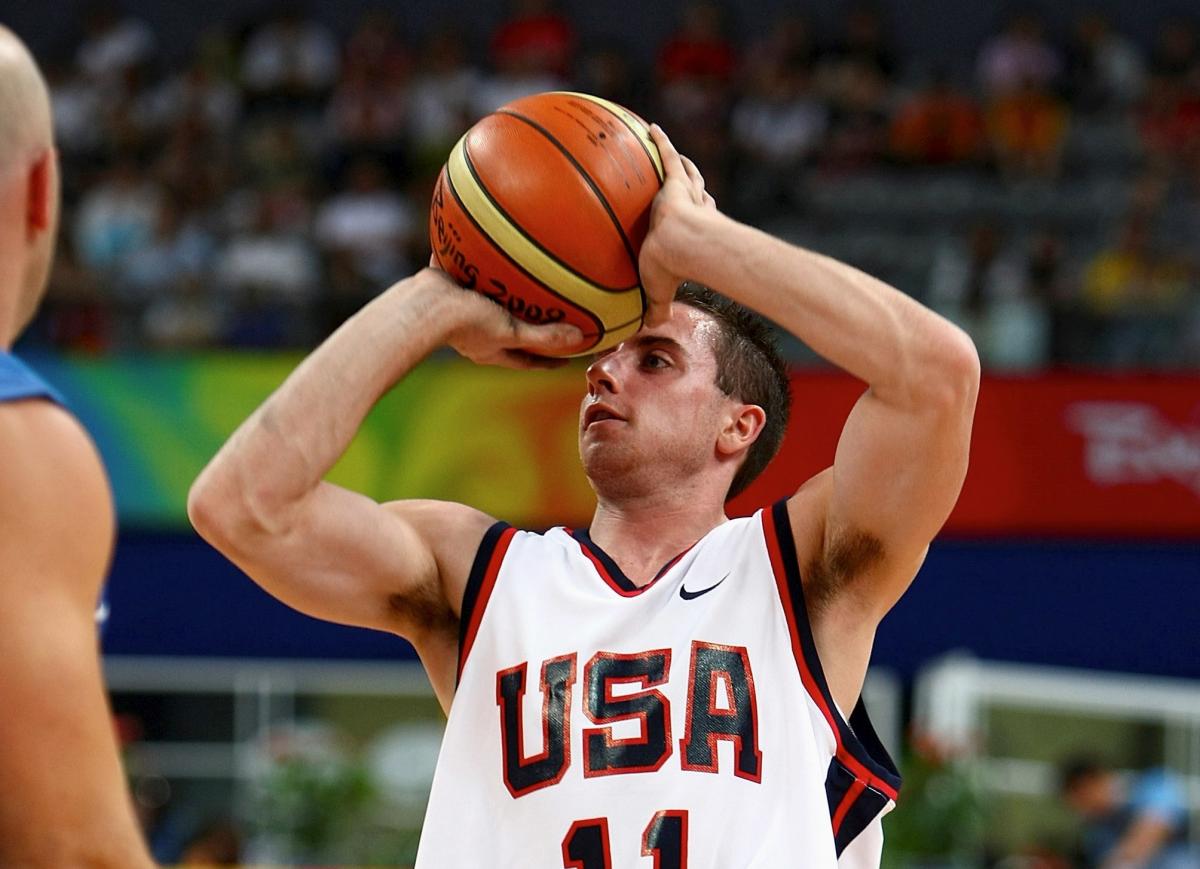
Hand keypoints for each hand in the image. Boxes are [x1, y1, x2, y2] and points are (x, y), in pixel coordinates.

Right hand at [427, 268, 583, 367]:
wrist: (424, 305)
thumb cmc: (466, 323)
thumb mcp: (511, 331)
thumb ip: (544, 336)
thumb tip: (579, 338)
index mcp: (493, 348)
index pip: (527, 360)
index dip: (547, 361)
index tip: (567, 359)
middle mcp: (478, 333)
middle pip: (509, 331)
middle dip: (528, 325)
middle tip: (551, 317)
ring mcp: (461, 310)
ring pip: (490, 301)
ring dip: (505, 292)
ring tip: (522, 276)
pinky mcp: (449, 286)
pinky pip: (468, 270)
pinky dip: (478, 260)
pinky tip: (488, 241)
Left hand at [639, 124, 717, 326]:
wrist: (683, 246)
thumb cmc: (675, 270)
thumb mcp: (660, 292)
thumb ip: (655, 308)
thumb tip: (644, 330)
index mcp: (697, 233)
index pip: (701, 220)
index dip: (701, 215)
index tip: (699, 213)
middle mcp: (696, 209)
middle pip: (697, 192)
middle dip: (695, 186)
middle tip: (690, 181)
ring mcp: (685, 194)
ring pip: (684, 173)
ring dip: (678, 162)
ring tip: (668, 150)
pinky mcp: (674, 182)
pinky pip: (665, 156)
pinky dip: (659, 141)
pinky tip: (649, 127)